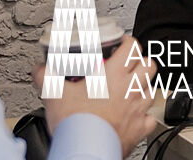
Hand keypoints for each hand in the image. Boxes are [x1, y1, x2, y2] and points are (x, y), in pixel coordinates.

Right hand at [41, 36, 159, 153]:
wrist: (85, 151)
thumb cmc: (75, 123)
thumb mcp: (55, 95)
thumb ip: (47, 78)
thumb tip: (40, 70)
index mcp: (114, 76)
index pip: (132, 48)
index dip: (128, 43)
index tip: (122, 44)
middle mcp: (131, 89)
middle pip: (149, 66)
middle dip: (141, 63)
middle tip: (129, 67)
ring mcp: (138, 108)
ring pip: (151, 90)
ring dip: (142, 89)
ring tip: (130, 92)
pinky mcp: (140, 128)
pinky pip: (150, 118)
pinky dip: (144, 116)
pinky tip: (134, 117)